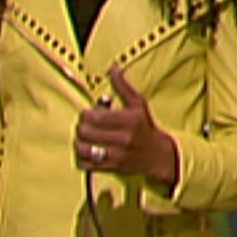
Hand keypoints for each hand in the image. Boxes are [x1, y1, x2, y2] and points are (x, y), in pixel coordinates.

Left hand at [75, 65, 178, 184]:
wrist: (158, 156)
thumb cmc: (145, 126)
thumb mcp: (138, 104)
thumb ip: (123, 86)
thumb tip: (113, 68)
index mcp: (129, 121)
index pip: (96, 117)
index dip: (86, 114)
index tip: (87, 113)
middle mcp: (123, 139)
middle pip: (86, 132)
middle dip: (81, 126)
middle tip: (84, 124)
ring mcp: (117, 156)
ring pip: (84, 149)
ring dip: (79, 142)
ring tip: (83, 137)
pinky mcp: (111, 168)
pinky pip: (86, 164)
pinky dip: (82, 157)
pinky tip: (87, 150)